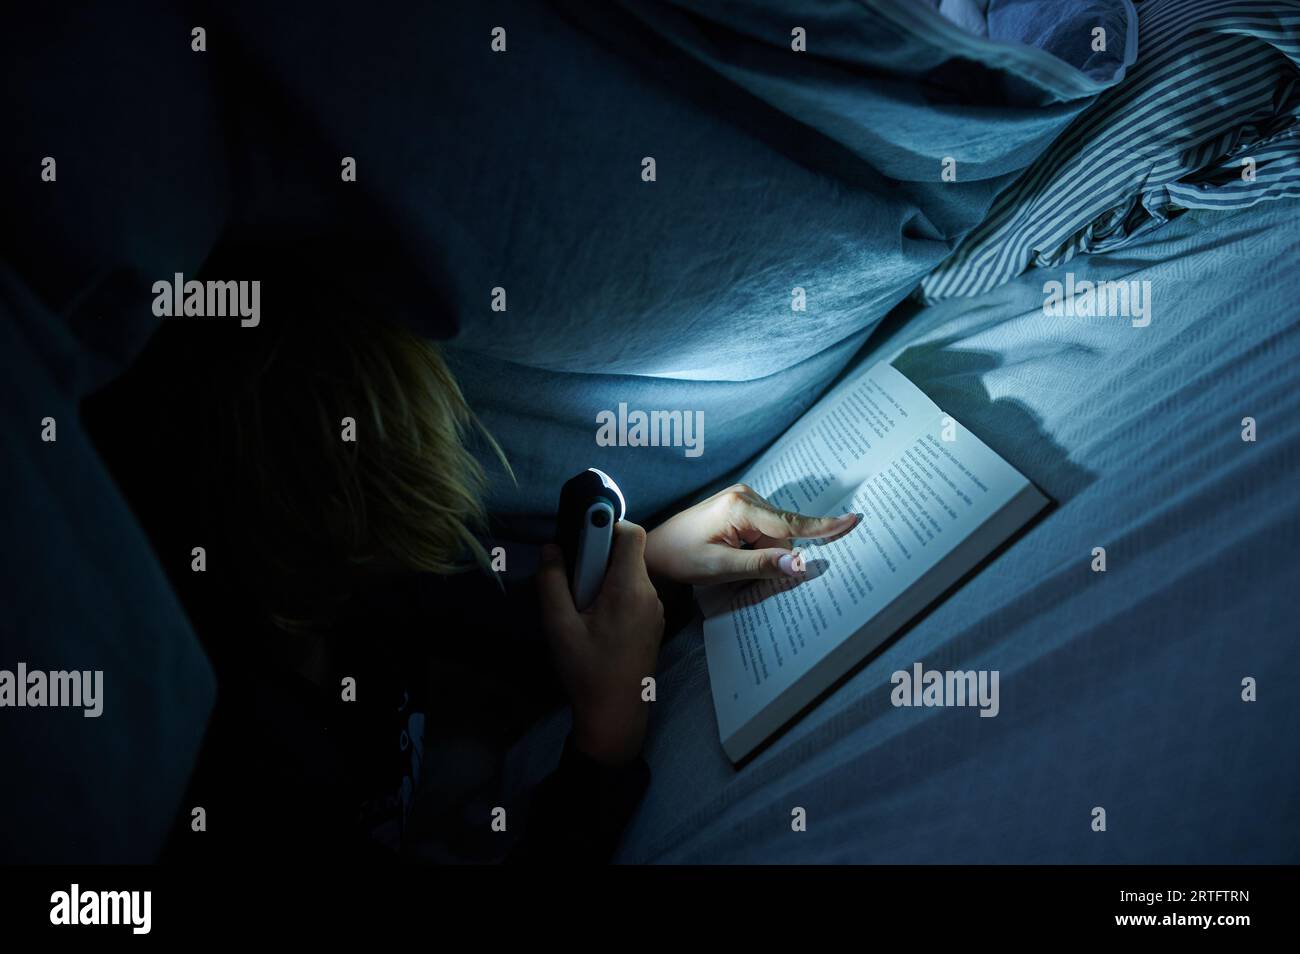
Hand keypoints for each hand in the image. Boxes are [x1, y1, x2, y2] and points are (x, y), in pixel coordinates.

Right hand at [536, 522, 664, 765]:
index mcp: (629, 588)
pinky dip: (614, 594)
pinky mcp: (653, 624)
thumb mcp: (559, 626)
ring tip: (581, 605)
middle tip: (573, 579)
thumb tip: (552, 547)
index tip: (582, 536)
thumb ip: (552, 582)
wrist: (616, 716)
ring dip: (604, 578)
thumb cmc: (587, 671)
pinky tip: (594, 621)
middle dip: (598, 556)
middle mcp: (650, 594)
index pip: (631, 533)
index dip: (607, 525)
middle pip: (628, 554)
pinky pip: (634, 593)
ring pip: (630, 574)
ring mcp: (655, 610)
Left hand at [643, 484, 858, 584]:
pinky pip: (765, 531)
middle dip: (772, 556)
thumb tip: (798, 565)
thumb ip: (761, 565)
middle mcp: (746, 496)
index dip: (823, 528)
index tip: (852, 521)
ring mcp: (744, 499)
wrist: (655, 549)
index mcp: (740, 507)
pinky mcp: (742, 507)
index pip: (790, 523)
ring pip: (776, 535)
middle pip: (783, 534)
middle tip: (735, 569)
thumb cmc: (681, 558)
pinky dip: (757, 547)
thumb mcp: (720, 567)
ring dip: (762, 553)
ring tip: (726, 559)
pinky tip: (732, 552)